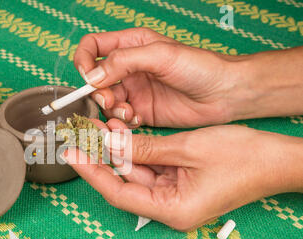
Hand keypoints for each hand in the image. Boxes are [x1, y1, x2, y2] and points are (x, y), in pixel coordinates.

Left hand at [62, 119, 302, 230]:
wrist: (278, 159)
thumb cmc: (244, 158)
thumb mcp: (188, 148)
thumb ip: (146, 148)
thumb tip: (112, 143)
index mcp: (172, 210)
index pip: (119, 194)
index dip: (93, 173)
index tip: (73, 155)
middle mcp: (170, 208)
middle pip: (125, 183)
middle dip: (103, 156)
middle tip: (83, 134)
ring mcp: (175, 196)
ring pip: (136, 173)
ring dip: (119, 150)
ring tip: (99, 126)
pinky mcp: (180, 183)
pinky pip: (151, 167)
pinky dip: (137, 150)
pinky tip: (123, 132)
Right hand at [74, 28, 302, 127]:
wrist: (226, 94)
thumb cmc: (200, 66)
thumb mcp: (160, 55)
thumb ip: (123, 61)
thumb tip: (92, 76)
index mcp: (131, 45)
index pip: (92, 47)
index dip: (84, 61)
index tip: (88, 77)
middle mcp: (129, 68)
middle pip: (95, 79)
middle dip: (98, 91)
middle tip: (110, 100)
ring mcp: (134, 91)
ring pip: (106, 101)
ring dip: (111, 109)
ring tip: (128, 112)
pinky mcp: (142, 112)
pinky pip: (120, 119)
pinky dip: (123, 122)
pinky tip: (138, 119)